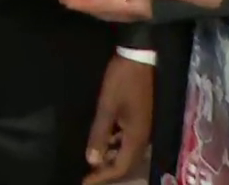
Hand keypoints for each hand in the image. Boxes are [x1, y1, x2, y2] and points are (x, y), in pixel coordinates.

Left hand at [83, 55, 152, 184]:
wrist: (140, 55)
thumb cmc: (122, 81)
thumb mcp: (107, 107)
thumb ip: (99, 135)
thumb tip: (92, 161)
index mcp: (137, 137)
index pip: (121, 168)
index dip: (102, 177)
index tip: (84, 181)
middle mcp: (144, 136)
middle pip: (127, 163)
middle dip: (107, 170)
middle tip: (87, 172)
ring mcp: (144, 126)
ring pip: (127, 151)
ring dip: (111, 156)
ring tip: (92, 157)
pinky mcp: (141, 117)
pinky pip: (128, 139)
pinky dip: (115, 143)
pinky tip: (103, 138)